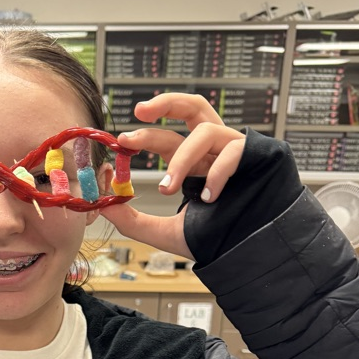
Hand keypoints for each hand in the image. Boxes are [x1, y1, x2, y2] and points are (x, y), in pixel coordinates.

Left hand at [100, 94, 245, 258]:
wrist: (249, 255)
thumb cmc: (215, 240)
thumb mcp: (166, 232)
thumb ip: (133, 221)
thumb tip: (101, 205)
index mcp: (196, 161)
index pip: (168, 135)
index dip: (145, 134)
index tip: (121, 141)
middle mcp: (214, 150)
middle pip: (194, 106)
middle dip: (166, 103)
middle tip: (139, 113)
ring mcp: (236, 151)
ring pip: (206, 132)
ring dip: (182, 158)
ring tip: (168, 188)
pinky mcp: (257, 156)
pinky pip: (233, 152)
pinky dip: (217, 174)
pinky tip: (209, 198)